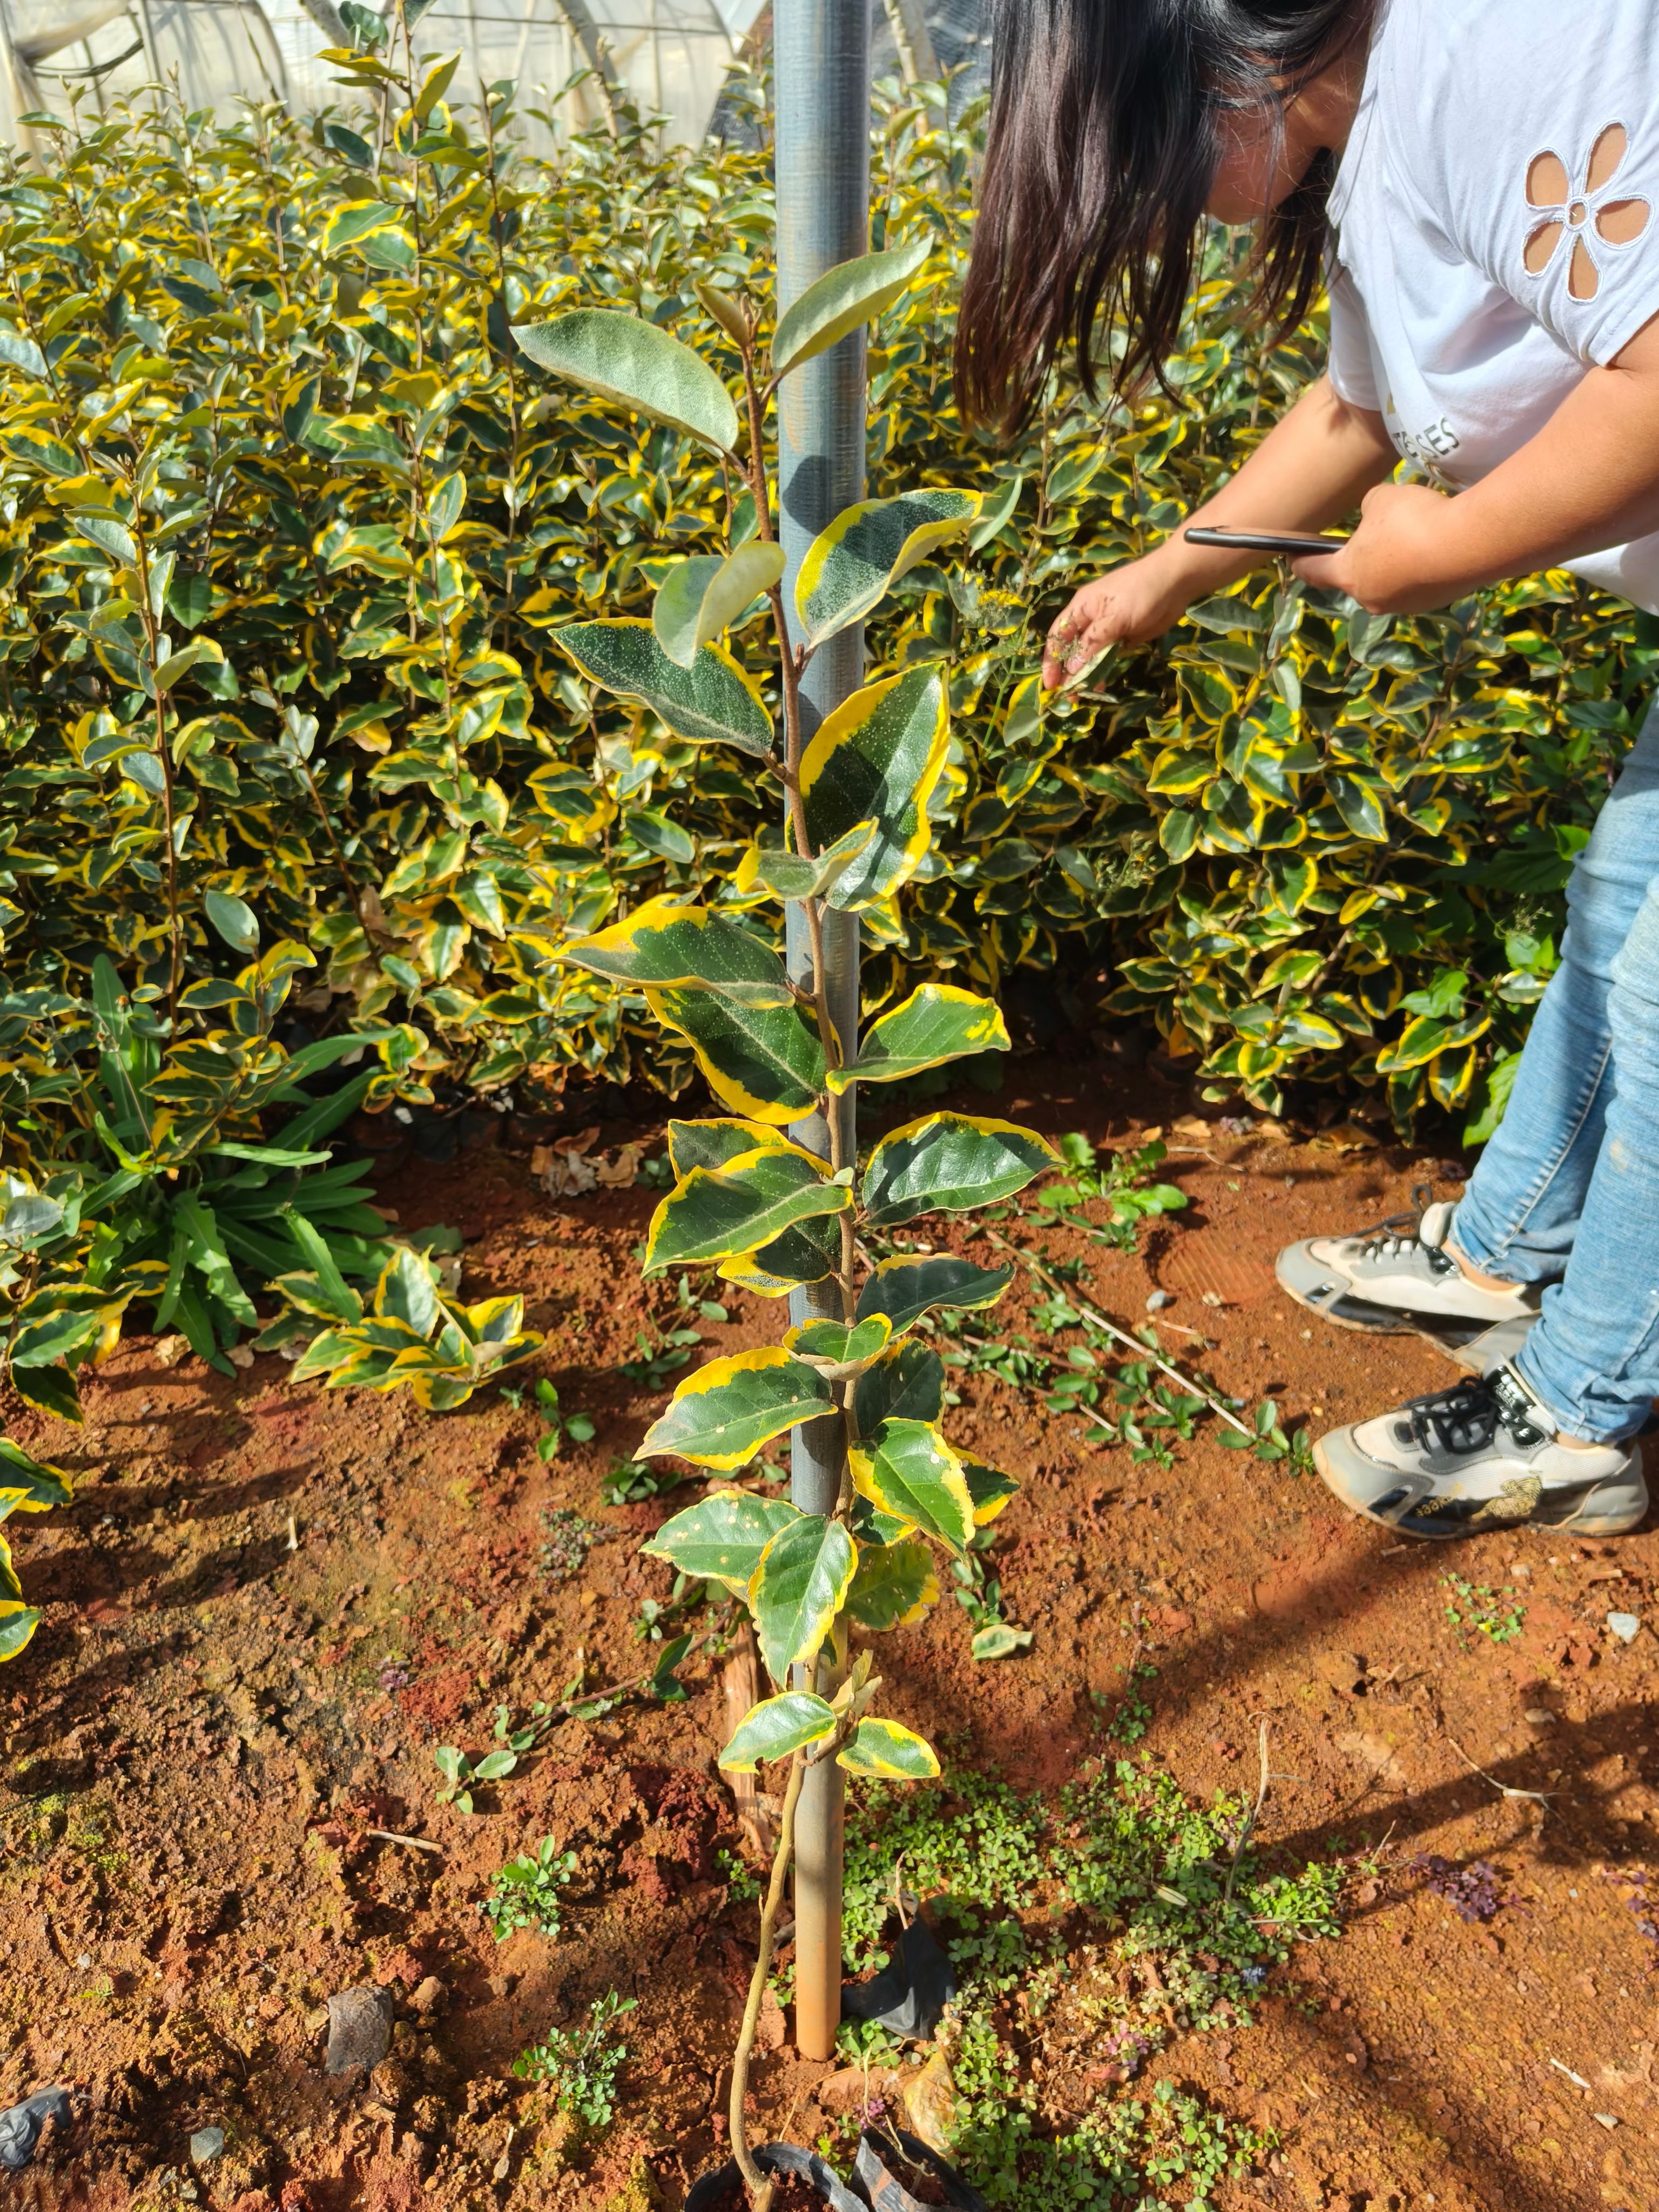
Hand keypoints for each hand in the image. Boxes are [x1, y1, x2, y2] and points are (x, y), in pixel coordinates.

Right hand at [1041, 554, 1192, 690]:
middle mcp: (1090, 620)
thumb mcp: (1112, 619)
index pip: (1057, 637)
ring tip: (1083, 696)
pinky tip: (1101, 686)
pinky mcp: (1123, 637)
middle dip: (1067, 673)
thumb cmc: (1138, 593)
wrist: (1174, 583)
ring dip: (1085, 675)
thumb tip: (1071, 670)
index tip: (1050, 685)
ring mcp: (1107, 629)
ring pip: (1089, 656)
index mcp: (1080, 609)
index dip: (1051, 661)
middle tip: (1068, 697)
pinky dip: (1102, 671)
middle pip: (1071, 649)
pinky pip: (1107, 657)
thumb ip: (1091, 644)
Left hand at [1291, 478, 1458, 613]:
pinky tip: (1434, 547)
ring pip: (1390, 582)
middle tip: (1372, 537)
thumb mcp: (1381, 498)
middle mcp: (1372, 599)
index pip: (1315, 571)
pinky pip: (1418, 583)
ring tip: (1412, 538)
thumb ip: (1370, 508)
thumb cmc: (1412, 519)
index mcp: (1348, 575)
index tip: (1294, 557)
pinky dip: (1421, 568)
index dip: (1303, 562)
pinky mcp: (1433, 603)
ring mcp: (1404, 606)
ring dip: (1394, 565)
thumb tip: (1376, 516)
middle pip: (1356, 579)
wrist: (1467, 544)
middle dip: (1360, 560)